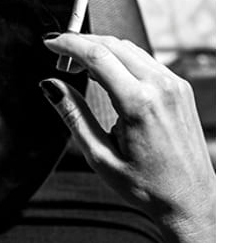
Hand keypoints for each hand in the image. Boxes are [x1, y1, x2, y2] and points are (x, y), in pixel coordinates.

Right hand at [41, 33, 214, 233]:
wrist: (191, 200)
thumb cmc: (149, 186)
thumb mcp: (101, 156)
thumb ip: (74, 115)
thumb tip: (51, 86)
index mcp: (139, 103)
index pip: (97, 55)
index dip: (68, 44)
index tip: (50, 43)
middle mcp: (160, 87)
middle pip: (112, 44)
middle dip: (81, 43)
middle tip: (59, 56)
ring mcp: (174, 84)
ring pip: (129, 48)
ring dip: (101, 48)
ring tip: (78, 65)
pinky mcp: (180, 87)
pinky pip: (145, 60)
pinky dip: (120, 58)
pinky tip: (106, 73)